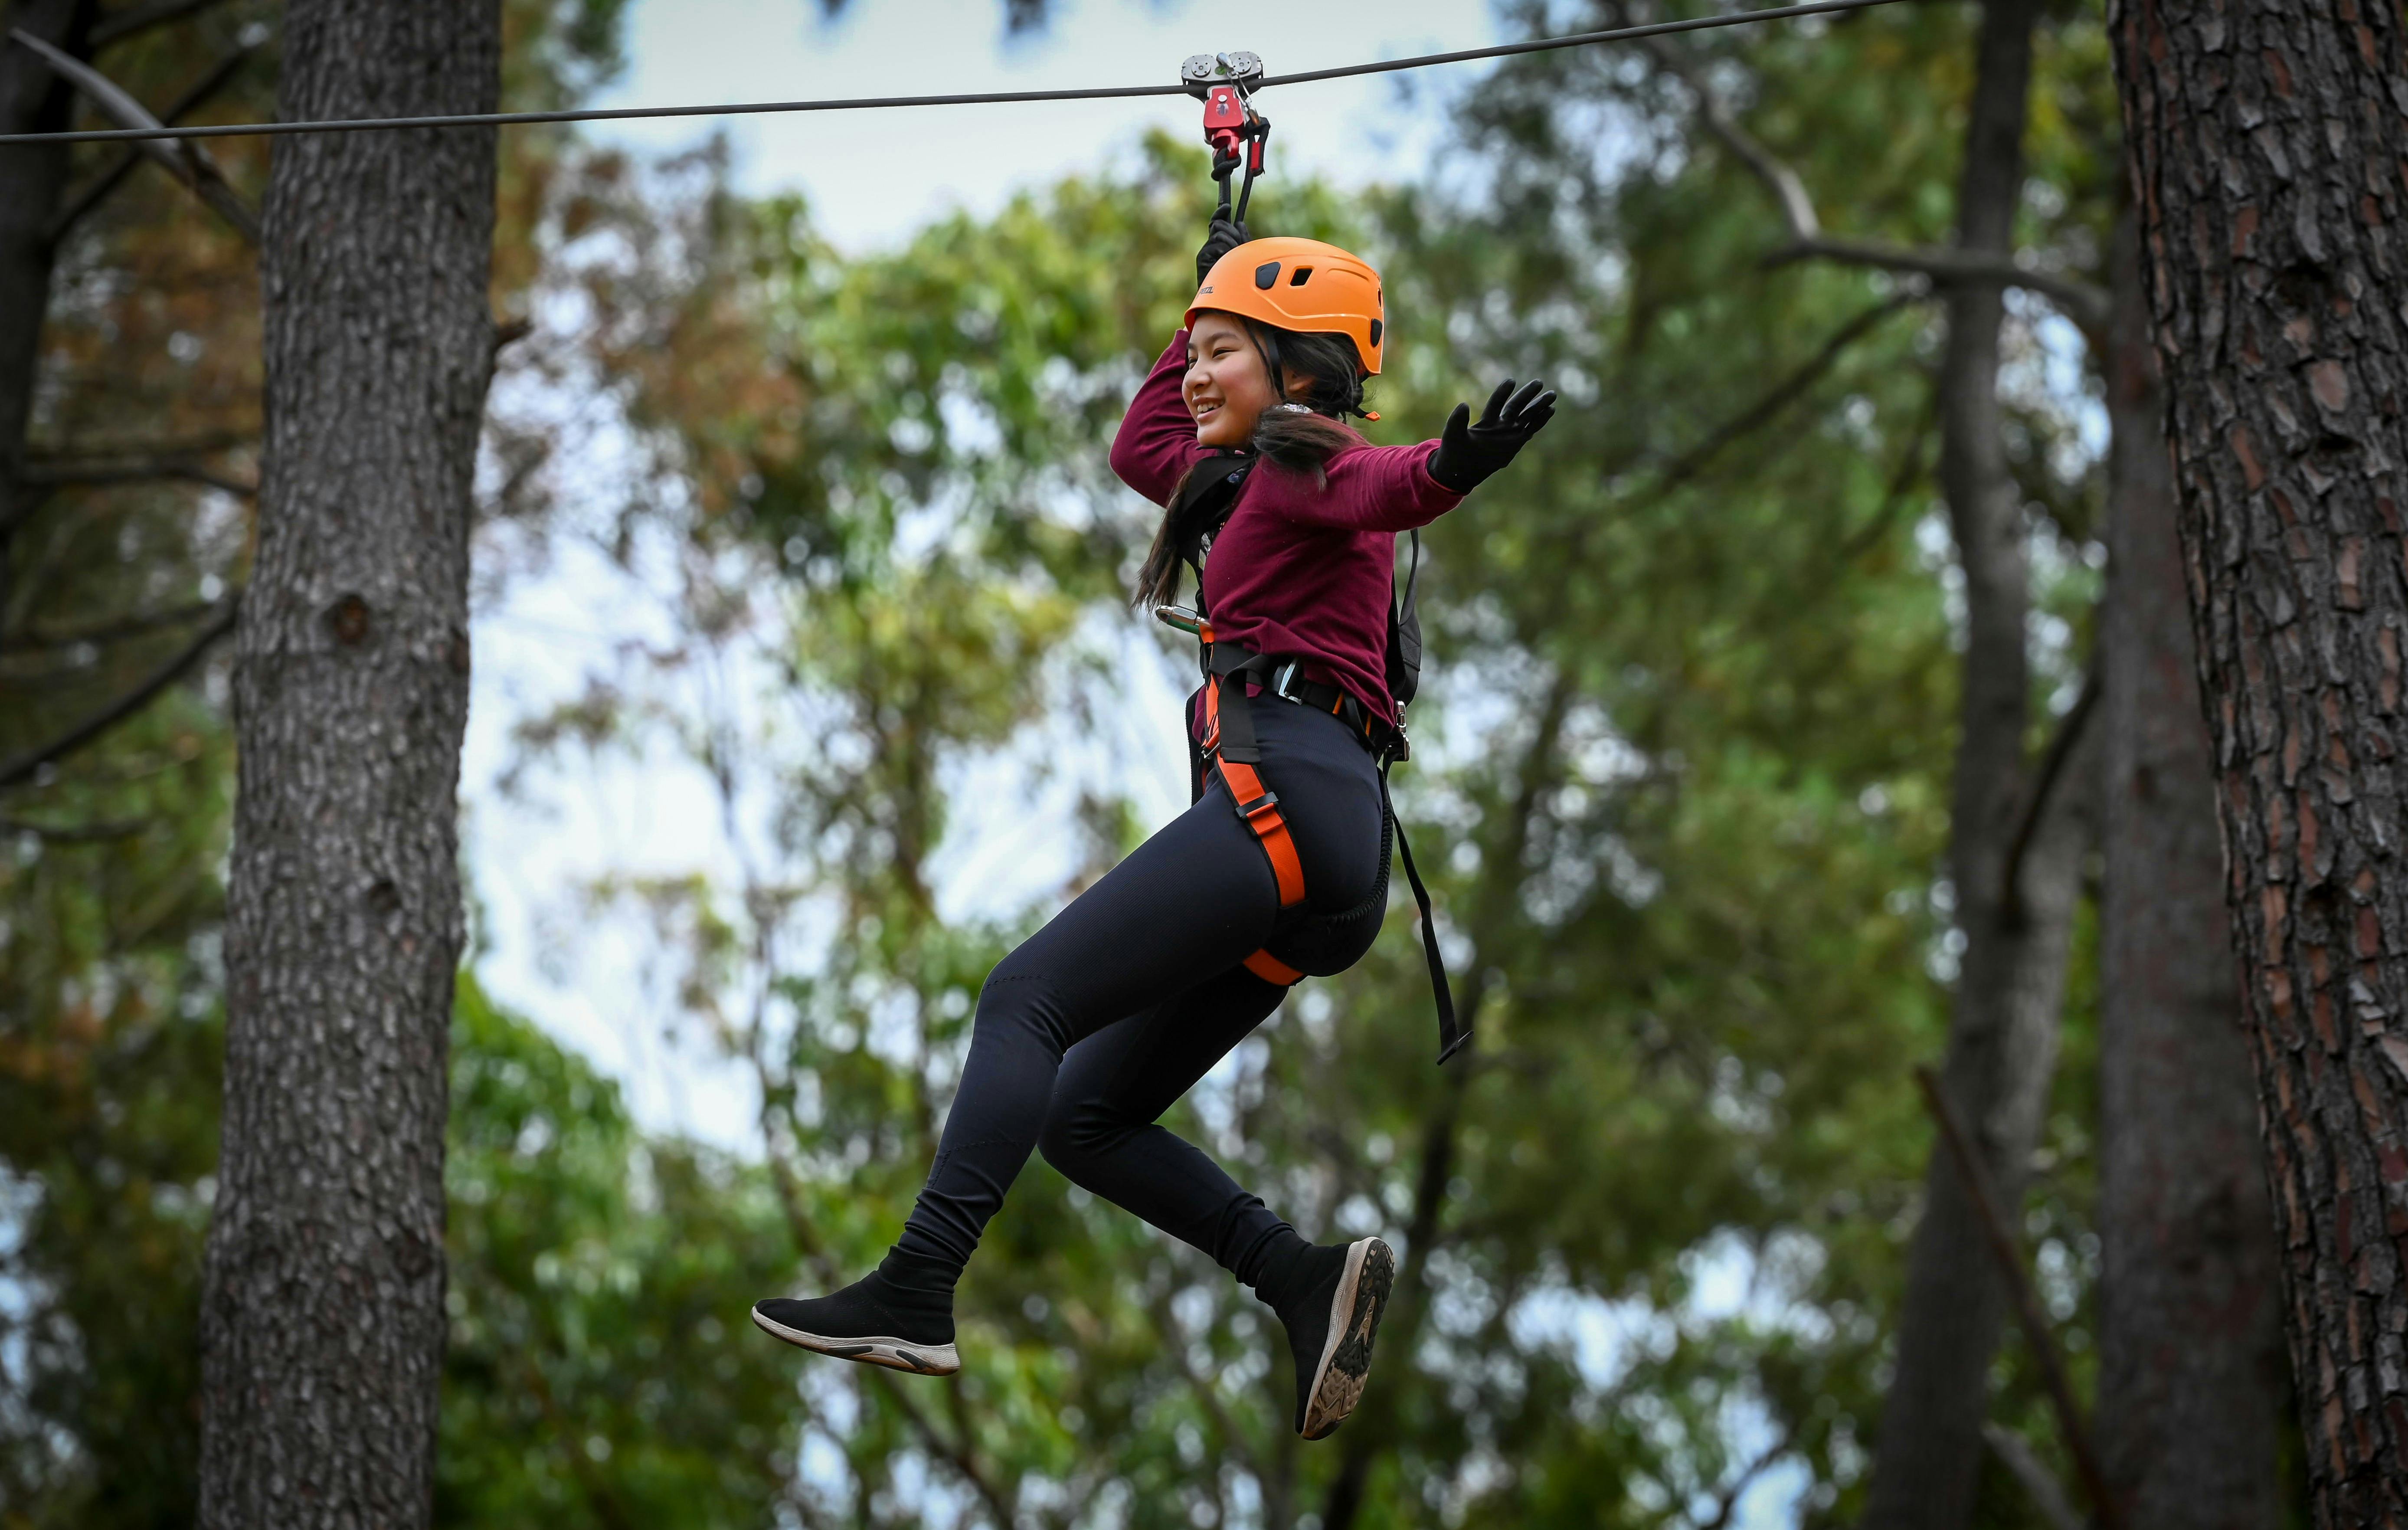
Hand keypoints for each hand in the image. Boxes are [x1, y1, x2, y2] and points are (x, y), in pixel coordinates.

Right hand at [1196, 209, 1247, 287]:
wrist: (1225, 297)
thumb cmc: (1235, 279)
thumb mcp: (1243, 254)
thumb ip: (1243, 239)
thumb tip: (1240, 223)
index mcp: (1219, 244)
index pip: (1217, 223)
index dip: (1220, 213)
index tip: (1227, 206)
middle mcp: (1210, 245)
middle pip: (1219, 225)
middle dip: (1232, 232)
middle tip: (1237, 245)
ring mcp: (1205, 251)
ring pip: (1219, 234)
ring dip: (1231, 244)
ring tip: (1232, 257)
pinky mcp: (1201, 257)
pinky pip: (1217, 245)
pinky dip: (1225, 252)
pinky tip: (1225, 262)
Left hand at [1428, 379, 1556, 493]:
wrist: (1462, 470)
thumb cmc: (1455, 452)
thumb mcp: (1453, 435)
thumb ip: (1457, 420)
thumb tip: (1463, 404)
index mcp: (1486, 421)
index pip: (1496, 403)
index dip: (1502, 393)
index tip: (1511, 381)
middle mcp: (1500, 424)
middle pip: (1516, 406)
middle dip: (1527, 395)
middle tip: (1539, 382)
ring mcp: (1510, 433)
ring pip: (1527, 416)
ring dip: (1539, 405)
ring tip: (1552, 394)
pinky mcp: (1517, 443)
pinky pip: (1531, 429)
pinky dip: (1540, 420)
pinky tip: (1551, 410)